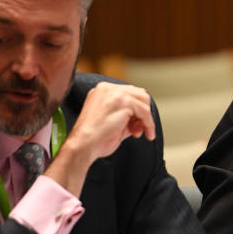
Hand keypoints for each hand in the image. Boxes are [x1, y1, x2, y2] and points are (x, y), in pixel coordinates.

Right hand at [46, 82, 155, 196]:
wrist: (83, 145)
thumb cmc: (94, 138)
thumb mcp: (112, 120)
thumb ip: (126, 115)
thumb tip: (142, 118)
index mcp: (102, 91)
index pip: (129, 94)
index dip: (136, 110)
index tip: (135, 126)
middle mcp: (107, 88)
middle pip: (139, 94)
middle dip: (142, 113)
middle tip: (137, 130)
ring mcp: (114, 93)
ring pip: (144, 101)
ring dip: (146, 119)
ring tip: (138, 133)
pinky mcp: (123, 101)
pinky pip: (145, 111)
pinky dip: (149, 124)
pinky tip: (147, 134)